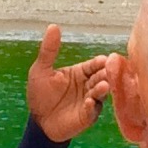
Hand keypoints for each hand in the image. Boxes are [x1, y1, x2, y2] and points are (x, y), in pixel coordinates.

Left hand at [24, 25, 116, 141]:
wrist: (38, 120)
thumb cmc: (40, 94)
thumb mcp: (41, 70)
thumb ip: (49, 50)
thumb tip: (53, 26)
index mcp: (80, 72)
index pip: (94, 64)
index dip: (100, 62)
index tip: (105, 59)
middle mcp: (89, 85)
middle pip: (102, 77)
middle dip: (106, 74)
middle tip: (109, 71)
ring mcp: (90, 101)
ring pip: (100, 93)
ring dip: (102, 89)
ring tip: (103, 86)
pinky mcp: (87, 116)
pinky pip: (92, 111)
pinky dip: (91, 107)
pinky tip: (88, 102)